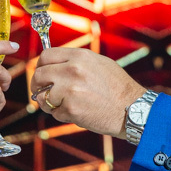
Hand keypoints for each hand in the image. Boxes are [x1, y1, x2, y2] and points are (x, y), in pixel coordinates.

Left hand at [30, 48, 144, 136]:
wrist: (132, 109)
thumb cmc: (117, 87)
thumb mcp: (98, 63)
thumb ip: (75, 61)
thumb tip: (53, 64)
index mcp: (80, 56)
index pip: (45, 56)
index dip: (40, 66)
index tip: (42, 74)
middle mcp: (72, 70)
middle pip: (39, 75)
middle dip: (37, 86)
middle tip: (42, 93)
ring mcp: (70, 90)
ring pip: (42, 96)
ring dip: (49, 103)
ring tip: (63, 105)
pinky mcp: (70, 109)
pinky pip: (54, 112)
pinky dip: (61, 115)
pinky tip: (76, 112)